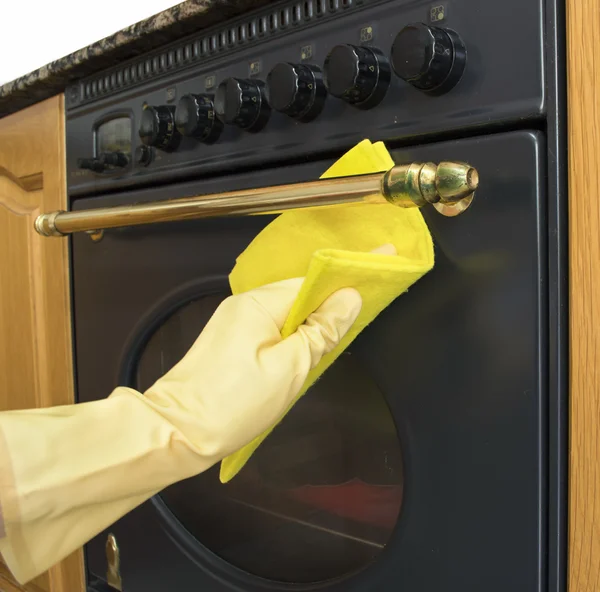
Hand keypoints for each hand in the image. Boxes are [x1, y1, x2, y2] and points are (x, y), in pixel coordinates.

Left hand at [144, 277, 362, 458]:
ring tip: (335, 338)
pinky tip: (303, 354)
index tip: (383, 259)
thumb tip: (349, 298)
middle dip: (329, 304)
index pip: (312, 282)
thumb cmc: (235, 402)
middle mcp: (243, 305)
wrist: (176, 433)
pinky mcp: (228, 344)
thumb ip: (321, 331)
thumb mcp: (290, 369)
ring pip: (284, 316)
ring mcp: (232, 324)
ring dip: (310, 325)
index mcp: (259, 303)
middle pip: (298, 297)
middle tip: (362, 313)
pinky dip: (291, 338)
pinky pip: (270, 330)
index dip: (346, 278)